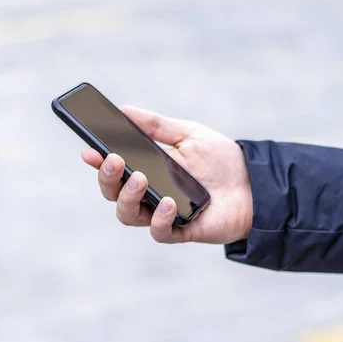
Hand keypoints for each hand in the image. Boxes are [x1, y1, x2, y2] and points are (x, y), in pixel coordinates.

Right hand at [81, 106, 252, 244]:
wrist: (254, 183)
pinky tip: (167, 202)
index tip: (88, 150)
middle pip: (113, 193)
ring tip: (140, 178)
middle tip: (115, 160)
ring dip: (127, 197)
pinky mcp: (180, 230)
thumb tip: (123, 109)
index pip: (113, 168)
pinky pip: (159, 232)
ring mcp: (161, 213)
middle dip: (107, 177)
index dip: (97, 161)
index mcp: (145, 168)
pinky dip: (158, 218)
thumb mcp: (187, 134)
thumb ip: (156, 125)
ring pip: (127, 215)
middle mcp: (148, 193)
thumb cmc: (219, 159)